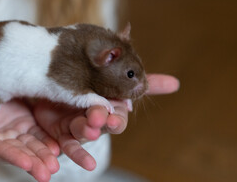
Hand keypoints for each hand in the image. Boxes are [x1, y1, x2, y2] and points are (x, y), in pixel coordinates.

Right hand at [0, 80, 59, 181]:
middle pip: (20, 153)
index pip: (0, 152)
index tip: (27, 163)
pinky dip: (47, 140)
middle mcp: (2, 142)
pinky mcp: (27, 123)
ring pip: (32, 145)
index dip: (14, 157)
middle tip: (47, 173)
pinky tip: (56, 148)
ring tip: (54, 165)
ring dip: (43, 156)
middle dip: (34, 163)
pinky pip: (39, 133)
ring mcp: (16, 133)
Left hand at [33, 73, 178, 170]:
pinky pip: (63, 145)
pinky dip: (65, 153)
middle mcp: (95, 119)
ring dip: (86, 134)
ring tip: (87, 127)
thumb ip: (143, 83)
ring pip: (82, 132)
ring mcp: (77, 127)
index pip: (118, 114)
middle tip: (99, 117)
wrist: (59, 91)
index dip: (118, 116)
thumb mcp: (115, 79)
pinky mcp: (59, 133)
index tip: (115, 115)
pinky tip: (60, 157)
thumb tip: (176, 83)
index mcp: (109, 106)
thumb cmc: (92, 86)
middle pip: (102, 123)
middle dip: (102, 122)